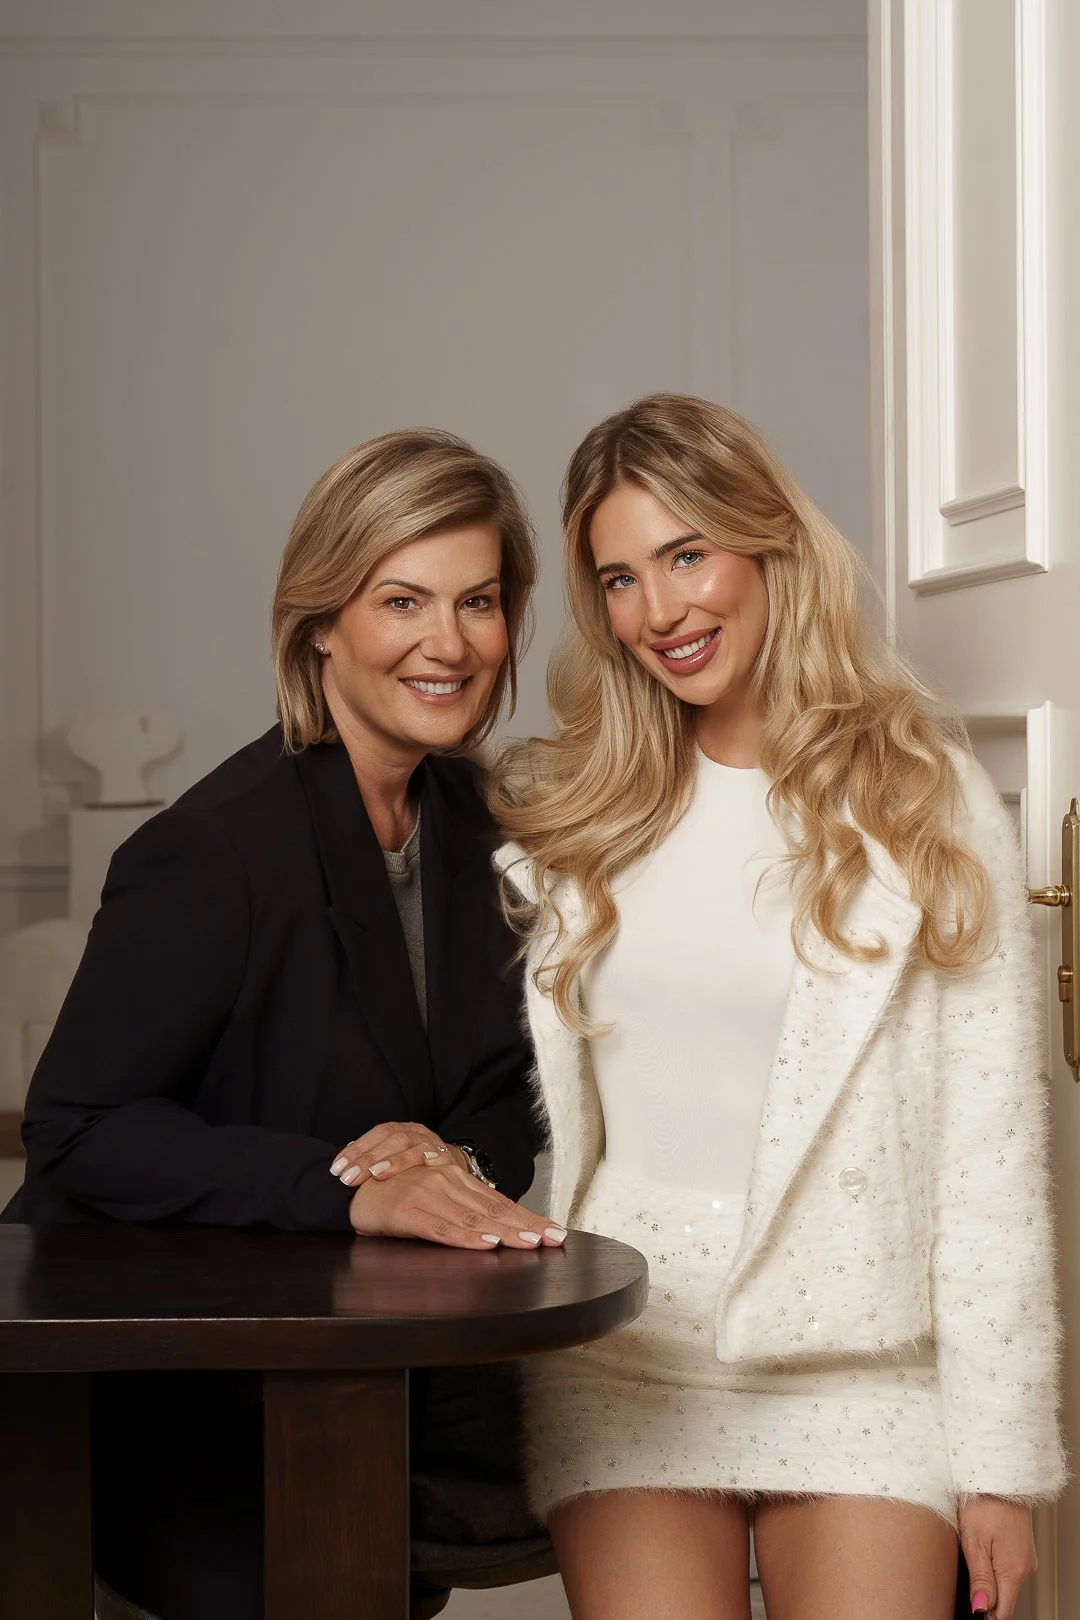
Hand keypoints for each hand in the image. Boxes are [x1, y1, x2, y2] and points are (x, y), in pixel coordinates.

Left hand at [329, 1121, 466, 1186]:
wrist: (450, 1174)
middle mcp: (415, 1132)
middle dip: (368, 1157)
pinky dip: (419, 1163)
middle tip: (348, 1178)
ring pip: (411, 1145)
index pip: (375, 1134)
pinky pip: (433, 1157)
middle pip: (390, 1137)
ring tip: (376, 1175)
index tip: (337, 1169)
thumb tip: (340, 1169)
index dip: (356, 1149)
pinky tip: (408, 1174)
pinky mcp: (446, 1158)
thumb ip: (370, 1162)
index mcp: (398, 1130)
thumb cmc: (412, 1173)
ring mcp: (431, 1143)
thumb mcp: (390, 1163)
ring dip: (393, 1160)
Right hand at [347, 1160, 566, 1249]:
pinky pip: (440, 1227)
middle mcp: (447, 1183)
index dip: (529, 1218)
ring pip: (473, 1218)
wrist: (352, 1188)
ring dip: (503, 1232)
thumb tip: (502, 1231)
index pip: (501, 1202)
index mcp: (458, 1181)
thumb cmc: (396, 1196)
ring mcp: (427, 1195)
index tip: (556, 1233)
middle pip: (494, 1210)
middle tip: (553, 1239)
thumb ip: (465, 1211)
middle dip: (526, 1226)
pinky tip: (484, 1244)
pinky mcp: (407, 1211)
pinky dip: (464, 1237)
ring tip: (528, 1242)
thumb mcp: (436, 1200)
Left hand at [958, 1496, 1036, 1619]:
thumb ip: (980, 1579)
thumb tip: (981, 1609)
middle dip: (984, 1594)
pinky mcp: (1021, 1547)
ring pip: (1004, 1580)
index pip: (1003, 1612)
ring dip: (987, 1575)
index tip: (971, 1606)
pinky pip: (1007, 1565)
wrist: (998, 1472)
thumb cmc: (982, 1500)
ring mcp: (1025, 1556)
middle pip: (1004, 1597)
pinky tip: (981, 1544)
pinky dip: (993, 1562)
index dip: (985, 1613)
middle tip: (964, 1570)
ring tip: (972, 1550)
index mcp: (1013, 1570)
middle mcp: (1025, 1567)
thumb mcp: (974, 1541)